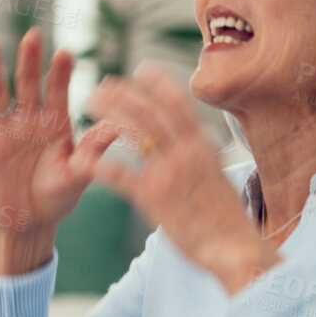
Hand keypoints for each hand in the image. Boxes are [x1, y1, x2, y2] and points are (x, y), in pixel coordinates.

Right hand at [0, 28, 108, 273]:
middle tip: (32, 35)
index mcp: (56, 123)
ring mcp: (5, 130)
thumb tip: (114, 127)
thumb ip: (92, 152)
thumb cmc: (59, 196)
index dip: (60, 74)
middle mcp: (30, 120)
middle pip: (28, 84)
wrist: (30, 221)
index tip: (65, 53)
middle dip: (30, 61)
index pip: (58, 92)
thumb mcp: (79, 175)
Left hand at [74, 65, 276, 293]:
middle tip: (102, 84)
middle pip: (152, 111)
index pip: (179, 104)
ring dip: (109, 114)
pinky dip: (98, 165)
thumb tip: (198, 140)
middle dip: (125, 93)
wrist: (236, 248)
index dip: (158, 83)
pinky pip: (120, 176)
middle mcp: (186, 153)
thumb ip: (203, 156)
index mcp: (203, 146)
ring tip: (87, 104)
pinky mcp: (153, 198)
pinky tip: (79, 159)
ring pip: (136, 132)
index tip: (141, 68)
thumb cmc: (227, 218)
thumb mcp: (218, 176)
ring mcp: (169, 173)